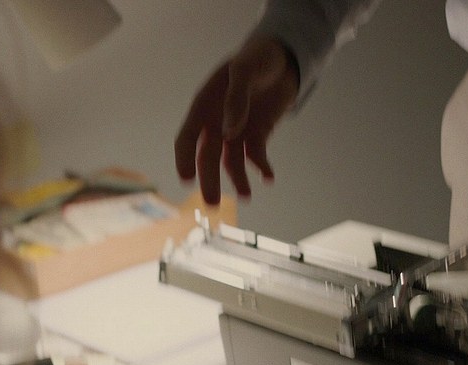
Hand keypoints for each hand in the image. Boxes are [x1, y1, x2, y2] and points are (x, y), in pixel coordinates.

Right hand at [175, 36, 298, 203]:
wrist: (284, 58)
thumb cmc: (257, 58)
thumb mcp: (245, 70)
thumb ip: (236, 99)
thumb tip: (229, 132)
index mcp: (204, 107)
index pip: (187, 138)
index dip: (184, 159)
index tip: (186, 179)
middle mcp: (216, 123)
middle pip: (207, 157)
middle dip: (209, 180)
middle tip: (212, 204)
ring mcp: (237, 131)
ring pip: (231, 162)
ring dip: (237, 180)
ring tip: (246, 197)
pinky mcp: (257, 135)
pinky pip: (256, 156)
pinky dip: (262, 168)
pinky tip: (268, 178)